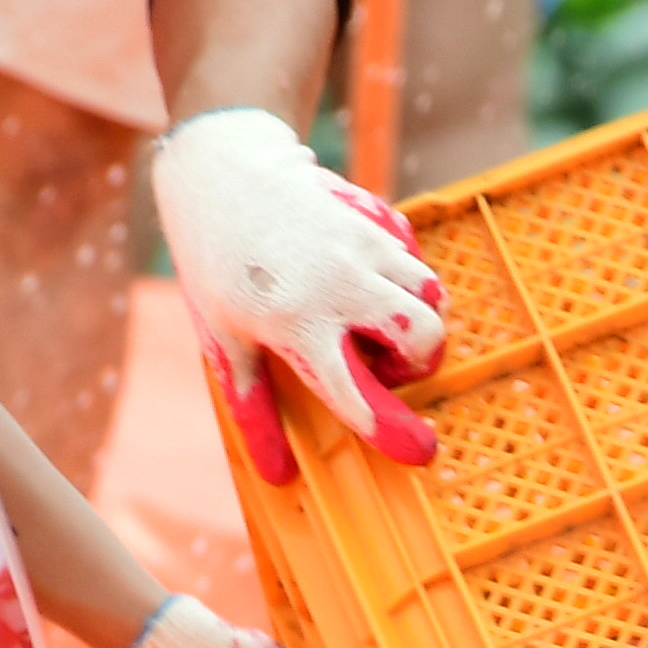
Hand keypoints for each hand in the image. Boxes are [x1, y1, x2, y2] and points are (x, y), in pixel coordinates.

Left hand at [153, 107, 446, 485]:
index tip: (420, 453)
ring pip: (432, 293)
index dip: (392, 430)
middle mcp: (338, 284)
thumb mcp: (223, 341)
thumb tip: (279, 477)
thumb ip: (255, 409)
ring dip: (417, 319)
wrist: (222, 170)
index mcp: (296, 323)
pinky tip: (368, 279)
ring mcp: (361, 245)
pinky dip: (405, 276)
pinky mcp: (374, 215)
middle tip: (385, 363)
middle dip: (420, 361)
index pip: (356, 392)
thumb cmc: (215, 265)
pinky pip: (415, 254)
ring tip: (377, 322)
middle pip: (424, 335)